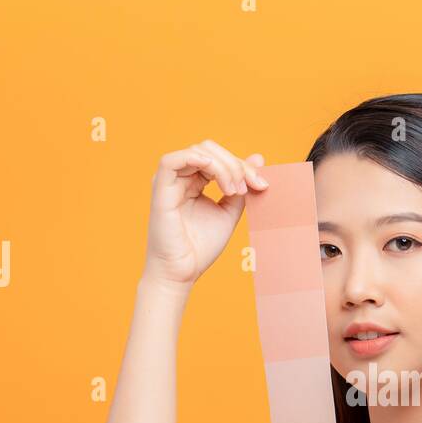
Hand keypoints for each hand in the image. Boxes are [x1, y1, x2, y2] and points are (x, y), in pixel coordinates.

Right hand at [142, 140, 268, 285]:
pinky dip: (196, 159)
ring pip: (197, 152)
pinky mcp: (160, 189)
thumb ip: (241, 186)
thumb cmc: (201, 247)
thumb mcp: (229, 212)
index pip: (219, 158)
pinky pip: (171, 161)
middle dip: (235, 164)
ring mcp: (168, 182)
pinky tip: (214, 172)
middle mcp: (179, 178)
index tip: (262, 185)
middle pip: (210, 150)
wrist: (182, 272)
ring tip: (233, 191)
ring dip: (223, 166)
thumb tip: (259, 159)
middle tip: (247, 188)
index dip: (242, 166)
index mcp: (194, 182)